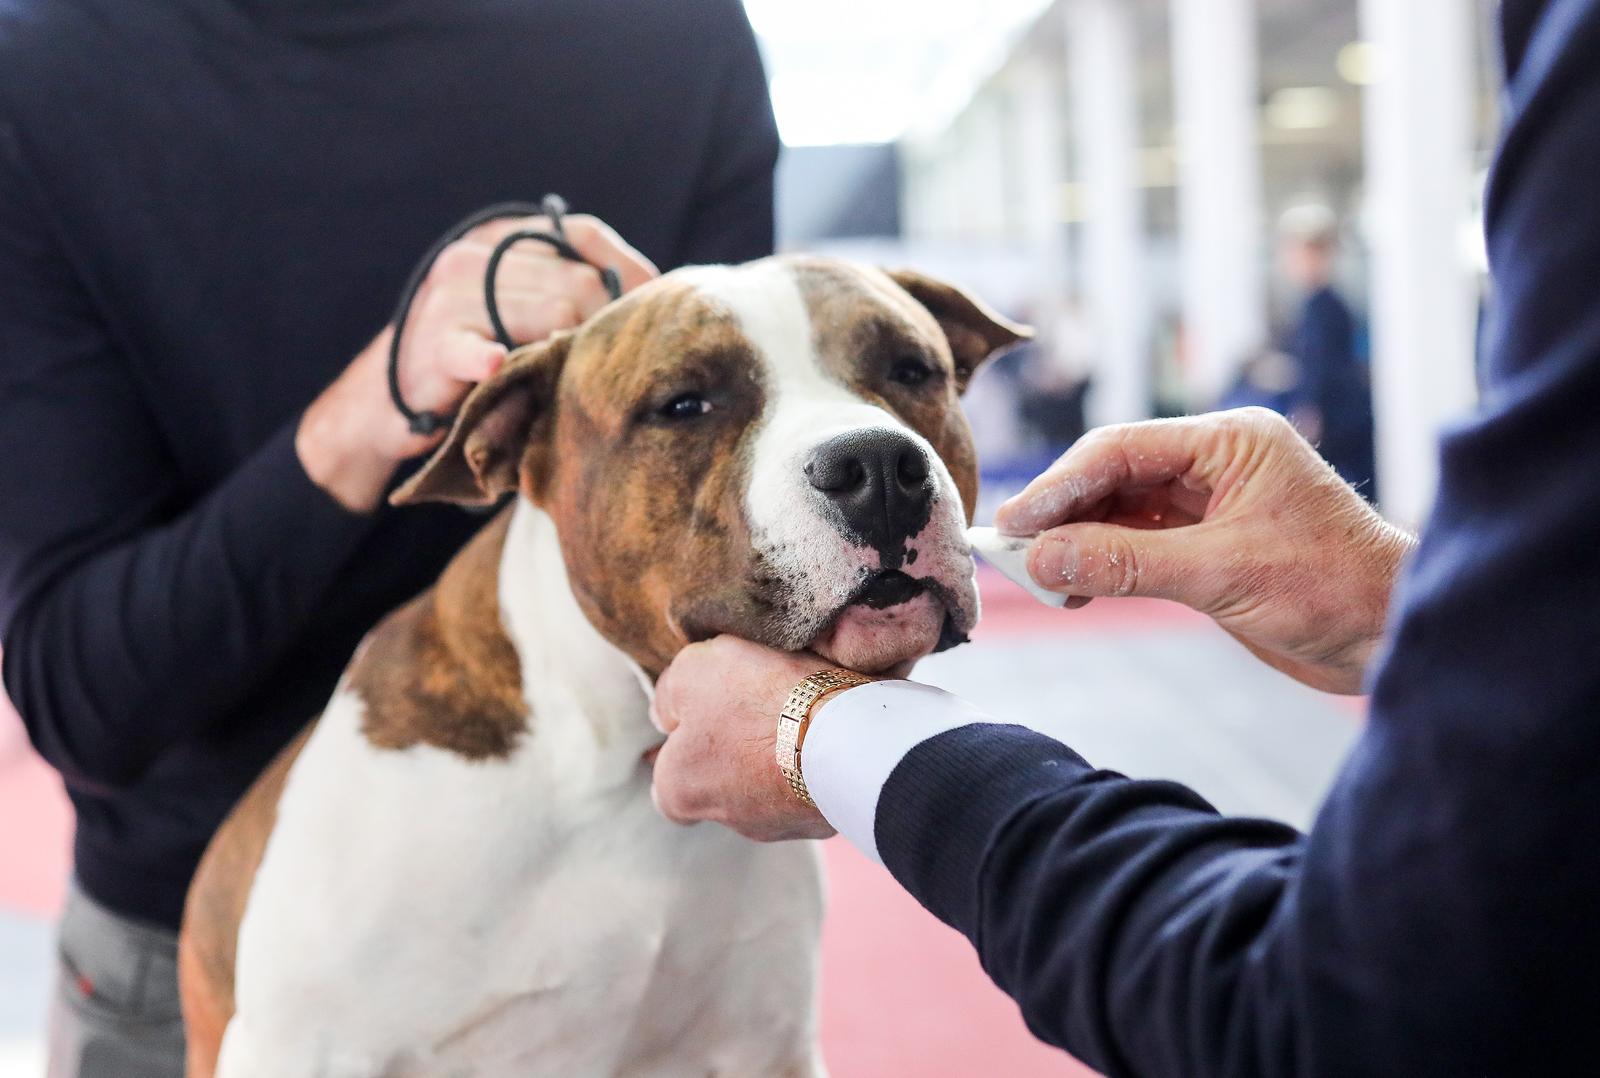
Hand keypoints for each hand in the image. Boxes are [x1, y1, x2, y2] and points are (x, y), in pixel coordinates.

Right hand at [297, 215, 657, 511]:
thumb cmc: (475, 354)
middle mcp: (475, 256)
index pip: (581, 233)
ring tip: (579, 380)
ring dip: (572, 353)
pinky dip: (490, 358)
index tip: (658, 302)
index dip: (626, 267)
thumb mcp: (519, 309)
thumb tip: (654, 299)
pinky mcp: (434, 342)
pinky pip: (477, 347)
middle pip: (577, 282)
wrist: (388, 400)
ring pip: (550, 314)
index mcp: (501, 237)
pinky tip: (497, 364)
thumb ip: (568, 292)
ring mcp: (452, 297)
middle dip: (606, 325)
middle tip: (618, 363)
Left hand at [651, 636, 845, 841]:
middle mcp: (725, 819)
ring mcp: (778, 825)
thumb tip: (664, 713)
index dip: (680, 751)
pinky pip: (811, 790)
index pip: (666, 785)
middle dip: (734, 752)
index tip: (701, 721)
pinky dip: (813, 766)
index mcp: (679, 791)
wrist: (842, 738)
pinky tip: (826, 733)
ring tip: (797, 716)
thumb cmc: (756, 703)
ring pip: (767, 789)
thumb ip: (669, 693)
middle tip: (754, 709)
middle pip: (720, 784)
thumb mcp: (694, 670)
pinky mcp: (823, 821)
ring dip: (776, 759)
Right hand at [994, 408, 1414, 694]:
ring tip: (1039, 577)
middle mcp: (1218, 465)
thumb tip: (1045, 556)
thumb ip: (1128, 562)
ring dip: (1078, 542)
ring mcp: (1212, 508)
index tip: (1013, 521)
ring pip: (1121, 513)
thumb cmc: (1337, 589)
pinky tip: (1074, 586)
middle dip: (1062, 513)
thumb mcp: (1223, 572)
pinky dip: (1103, 565)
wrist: (1397, 638)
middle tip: (1011, 550)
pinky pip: (1137, 548)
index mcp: (1231, 442)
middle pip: (1114, 476)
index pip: (1122, 450)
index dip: (1060, 484)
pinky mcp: (1210, 551)